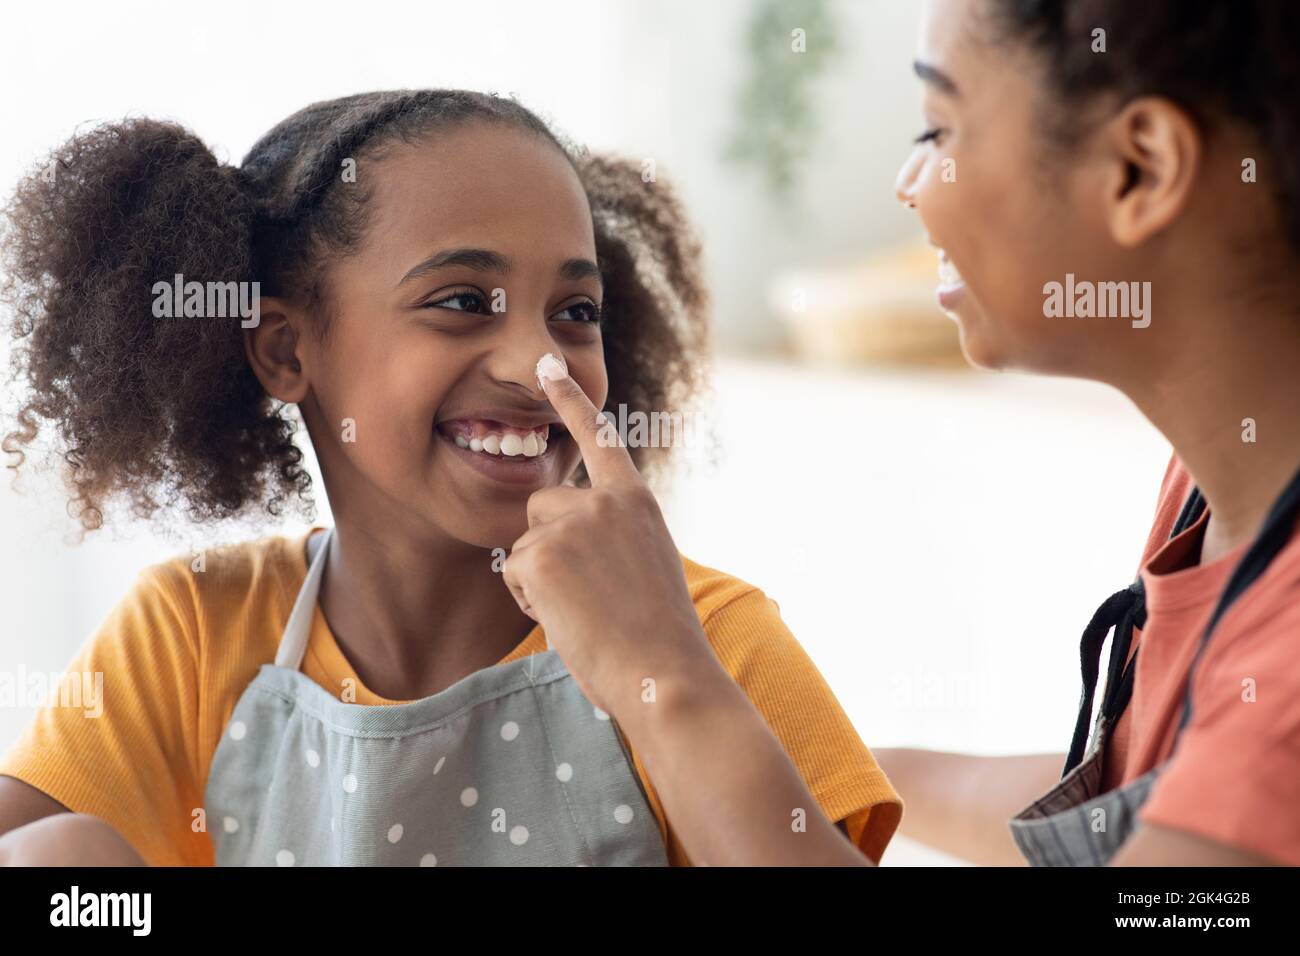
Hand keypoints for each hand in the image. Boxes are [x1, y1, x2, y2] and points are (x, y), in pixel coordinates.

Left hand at [502, 355, 719, 718]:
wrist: (665, 673)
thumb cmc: (659, 636)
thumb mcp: (648, 565)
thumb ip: (614, 535)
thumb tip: (570, 541)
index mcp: (636, 502)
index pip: (598, 438)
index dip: (569, 400)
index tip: (548, 365)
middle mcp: (604, 502)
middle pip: (541, 504)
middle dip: (546, 543)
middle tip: (585, 592)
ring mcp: (572, 524)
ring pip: (525, 543)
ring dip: (540, 578)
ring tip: (584, 610)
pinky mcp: (543, 553)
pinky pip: (515, 572)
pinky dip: (532, 600)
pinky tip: (570, 618)